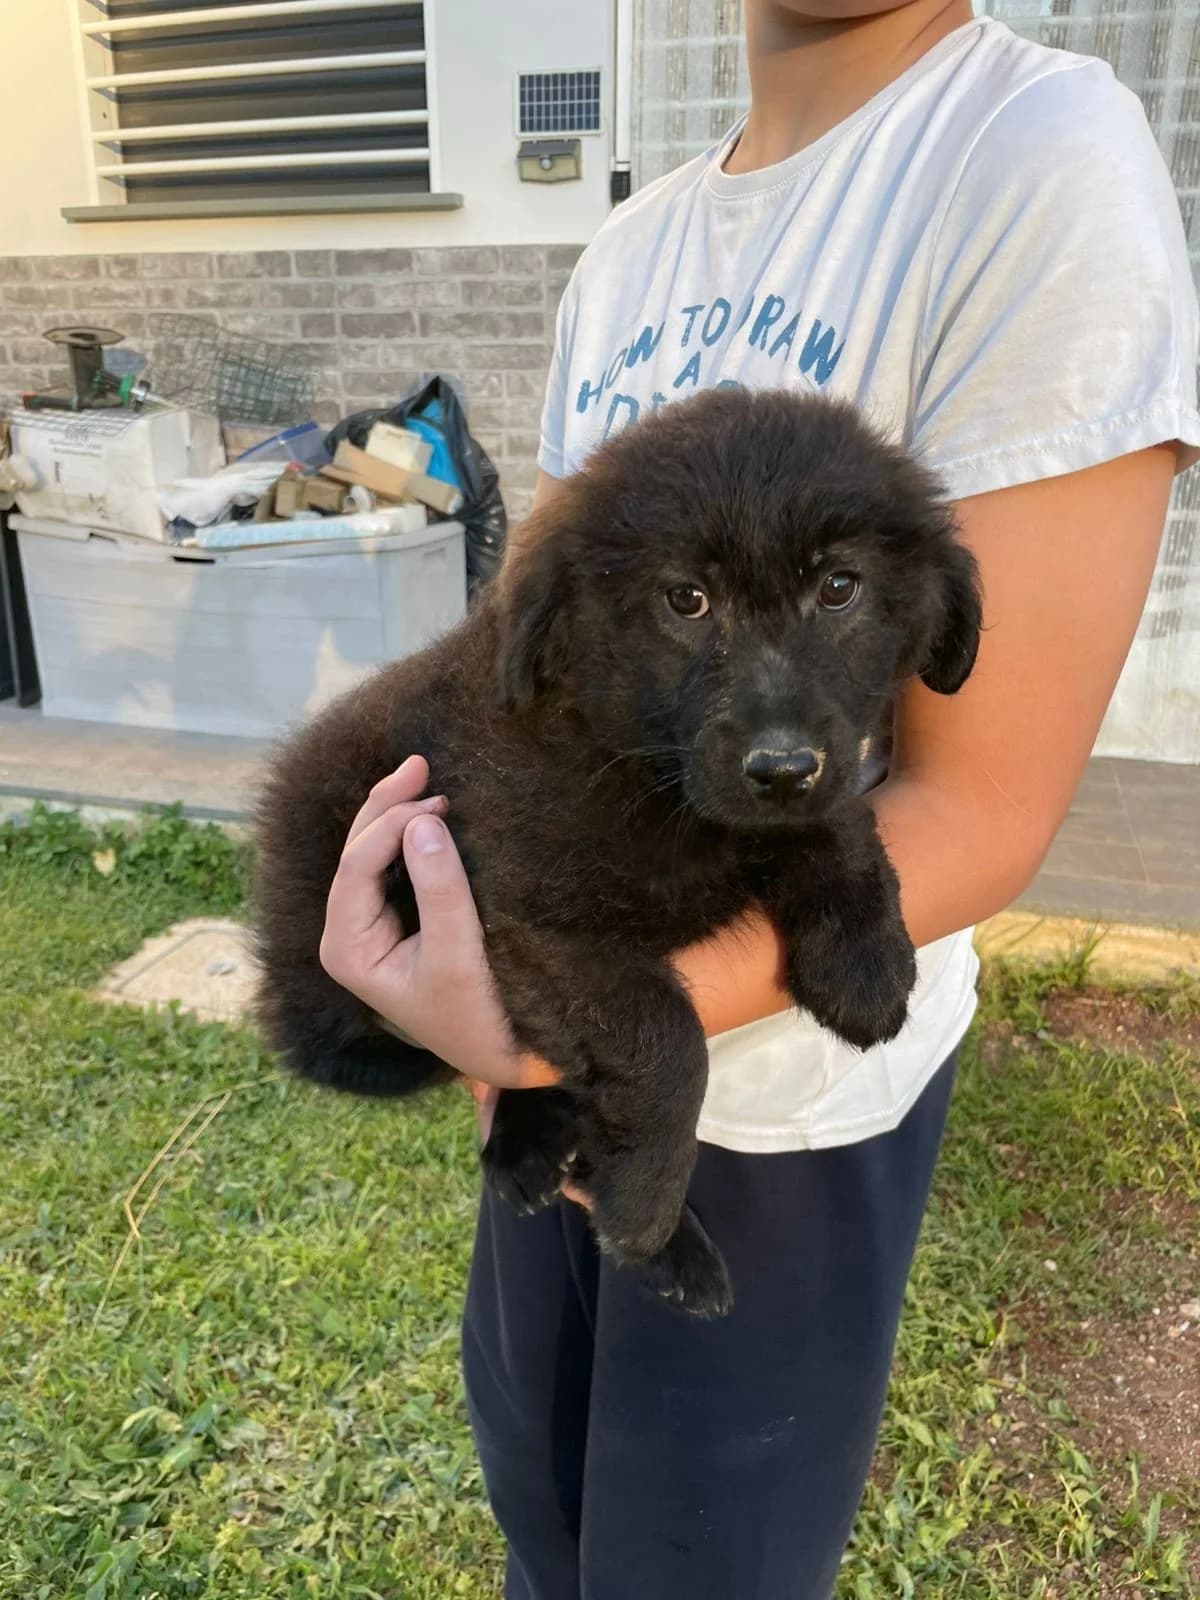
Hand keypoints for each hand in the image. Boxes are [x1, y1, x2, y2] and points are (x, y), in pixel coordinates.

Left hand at [318, 755, 558, 1089]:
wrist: (506, 1057)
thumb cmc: (481, 1016)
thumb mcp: (460, 955)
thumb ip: (441, 891)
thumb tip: (423, 824)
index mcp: (348, 948)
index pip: (356, 867)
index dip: (391, 826)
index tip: (438, 805)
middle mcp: (350, 933)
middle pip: (357, 852)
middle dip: (386, 806)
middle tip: (422, 764)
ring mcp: (372, 925)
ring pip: (374, 853)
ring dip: (398, 814)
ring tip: (426, 778)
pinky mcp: (398, 921)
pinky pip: (395, 865)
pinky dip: (412, 834)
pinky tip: (432, 810)